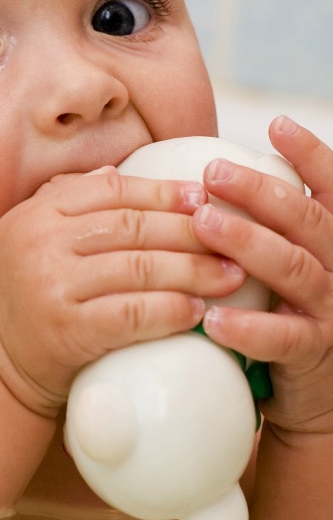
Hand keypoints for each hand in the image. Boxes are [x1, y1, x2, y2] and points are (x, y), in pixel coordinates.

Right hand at [0, 168, 246, 416]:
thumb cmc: (18, 295)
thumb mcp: (25, 234)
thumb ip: (65, 200)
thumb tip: (116, 170)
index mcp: (37, 213)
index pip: (109, 189)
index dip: (160, 191)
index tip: (201, 196)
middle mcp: (42, 242)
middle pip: (132, 226)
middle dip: (189, 230)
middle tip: (230, 237)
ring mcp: (53, 286)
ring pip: (139, 268)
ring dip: (192, 271)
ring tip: (229, 276)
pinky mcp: (66, 330)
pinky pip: (131, 314)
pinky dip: (169, 311)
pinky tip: (196, 311)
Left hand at [194, 117, 332, 436]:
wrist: (313, 395)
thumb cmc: (282, 315)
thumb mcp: (282, 265)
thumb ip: (261, 226)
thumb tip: (200, 182)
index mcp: (330, 240)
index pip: (329, 190)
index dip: (309, 154)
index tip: (276, 124)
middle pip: (307, 219)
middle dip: (260, 192)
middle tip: (214, 172)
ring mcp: (331, 311)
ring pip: (295, 268)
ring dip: (248, 242)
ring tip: (204, 223)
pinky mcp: (315, 356)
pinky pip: (284, 338)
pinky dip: (248, 328)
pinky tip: (212, 319)